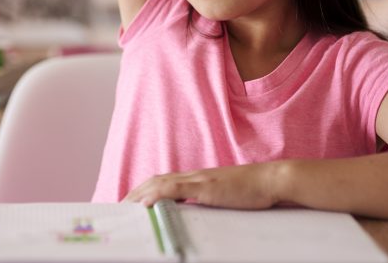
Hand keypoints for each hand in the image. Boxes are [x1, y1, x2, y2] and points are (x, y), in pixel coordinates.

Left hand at [125, 163, 281, 208]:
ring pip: (160, 183)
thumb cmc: (250, 191)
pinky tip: (146, 203)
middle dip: (133, 194)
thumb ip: (204, 201)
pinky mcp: (206, 187)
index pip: (160, 183)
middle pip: (154, 181)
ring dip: (139, 194)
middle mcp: (192, 176)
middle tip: (117, 208)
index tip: (128, 204)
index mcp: (194, 179)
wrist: (270, 181)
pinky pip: (177, 188)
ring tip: (124, 207)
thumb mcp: (222, 197)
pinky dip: (158, 194)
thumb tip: (188, 212)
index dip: (142, 191)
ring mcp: (198, 180)